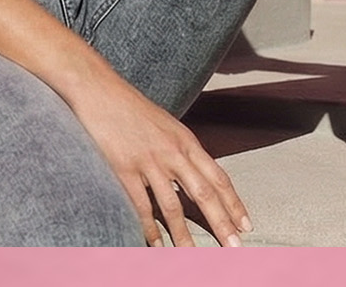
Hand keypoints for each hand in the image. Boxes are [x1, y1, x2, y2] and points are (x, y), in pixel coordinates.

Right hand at [68, 73, 249, 246]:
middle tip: (234, 246)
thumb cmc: (132, 108)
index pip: (218, 177)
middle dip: (221, 222)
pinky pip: (141, 205)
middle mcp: (173, 152)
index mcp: (186, 141)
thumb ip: (183, 150)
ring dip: (184, 235)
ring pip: (173, 205)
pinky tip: (155, 244)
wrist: (100, 89)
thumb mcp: (167, 125)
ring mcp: (149, 161)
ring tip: (192, 256)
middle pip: (204, 193)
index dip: (234, 203)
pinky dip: (149, 228)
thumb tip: (199, 174)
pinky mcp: (125, 168)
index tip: (246, 225)